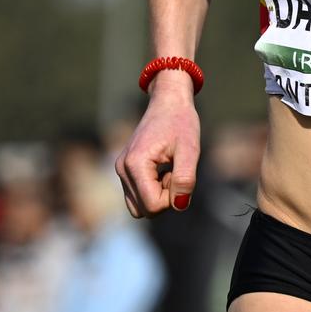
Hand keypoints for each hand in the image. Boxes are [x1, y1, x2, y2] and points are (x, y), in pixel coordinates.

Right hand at [115, 77, 201, 217]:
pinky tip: (163, 170)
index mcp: (135, 164)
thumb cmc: (180, 122)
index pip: (152, 206)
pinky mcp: (124, 170)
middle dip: (165, 198)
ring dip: (159, 195)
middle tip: (175, 171)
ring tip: (169, 171)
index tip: (180, 175)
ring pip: (140, 206)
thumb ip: (185, 179)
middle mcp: (122, 169)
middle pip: (145, 210)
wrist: (168, 102)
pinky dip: (152, 190)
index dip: (173, 198)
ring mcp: (120, 170)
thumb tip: (179, 205)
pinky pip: (138, 195)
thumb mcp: (190, 150)